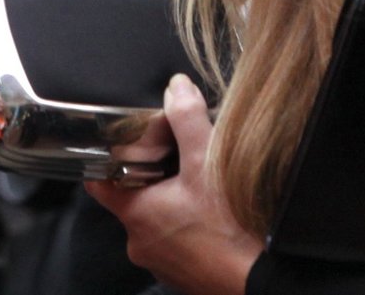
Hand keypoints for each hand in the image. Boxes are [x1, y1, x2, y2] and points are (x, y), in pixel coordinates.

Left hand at [84, 74, 260, 293]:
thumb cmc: (231, 230)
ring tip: (201, 188)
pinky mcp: (185, 274)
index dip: (107, 159)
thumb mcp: (206, 164)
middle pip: (133, 199)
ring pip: (158, 222)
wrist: (265, 281)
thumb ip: (187, 120)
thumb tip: (176, 87)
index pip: (98, 181)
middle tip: (177, 161)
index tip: (124, 146)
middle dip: (152, 178)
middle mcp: (140, 243)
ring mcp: (162, 263)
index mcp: (136, 214)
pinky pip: (178, 242)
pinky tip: (214, 216)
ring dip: (174, 204)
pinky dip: (190, 227)